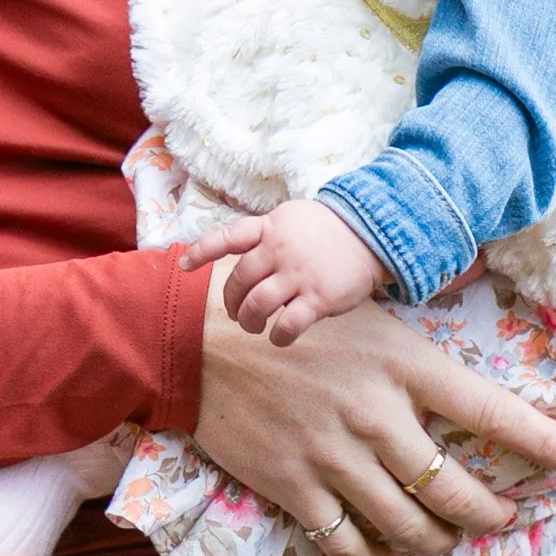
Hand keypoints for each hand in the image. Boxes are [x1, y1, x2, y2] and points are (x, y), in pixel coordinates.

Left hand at [182, 199, 389, 344]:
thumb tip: (242, 257)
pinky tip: (280, 338)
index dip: (202, 251)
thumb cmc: (328, 229)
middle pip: (239, 281)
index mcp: (270, 228)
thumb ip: (267, 235)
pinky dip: (279, 337)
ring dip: (250, 322)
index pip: (228, 237)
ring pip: (258, 305)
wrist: (372, 233)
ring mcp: (298, 274)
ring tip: (255, 327)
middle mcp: (279, 250)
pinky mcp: (318, 298)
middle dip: (232, 302)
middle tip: (237, 313)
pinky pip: (288, 325)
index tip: (183, 266)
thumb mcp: (292, 218)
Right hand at [192, 270, 555, 555]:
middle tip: (497, 518)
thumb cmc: (293, 324)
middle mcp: (376, 415)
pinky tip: (381, 554)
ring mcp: (334, 455)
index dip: (539, 439)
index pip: (489, 409)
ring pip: (408, 527)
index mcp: (403, 364)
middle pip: (455, 490)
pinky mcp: (293, 485)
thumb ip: (416, 363)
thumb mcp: (367, 320)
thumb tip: (466, 395)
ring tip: (441, 537)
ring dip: (435, 542)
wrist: (199, 338)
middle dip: (488, 515)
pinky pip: (348, 544)